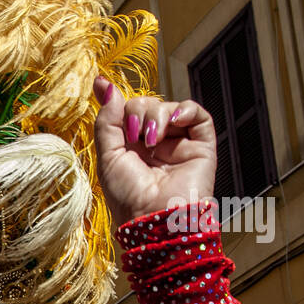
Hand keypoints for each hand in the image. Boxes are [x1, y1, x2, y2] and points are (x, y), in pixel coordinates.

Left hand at [93, 76, 216, 226]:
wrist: (156, 218)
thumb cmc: (129, 196)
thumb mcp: (107, 156)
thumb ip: (107, 120)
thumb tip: (103, 84)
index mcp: (131, 147)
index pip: (128, 111)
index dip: (120, 105)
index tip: (106, 94)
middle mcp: (155, 143)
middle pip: (147, 105)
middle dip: (137, 112)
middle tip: (135, 136)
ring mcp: (179, 143)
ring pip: (169, 107)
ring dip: (156, 115)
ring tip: (152, 140)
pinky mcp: (201, 145)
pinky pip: (197, 114)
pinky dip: (185, 110)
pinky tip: (174, 121)